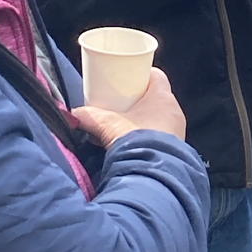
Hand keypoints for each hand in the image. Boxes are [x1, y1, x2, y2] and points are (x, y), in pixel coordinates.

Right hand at [71, 68, 186, 148]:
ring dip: (145, 121)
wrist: (152, 175)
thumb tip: (73, 115)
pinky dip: (150, 138)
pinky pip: (163, 137)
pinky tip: (135, 145)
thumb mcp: (106, 124)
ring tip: (126, 126)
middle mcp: (175, 112)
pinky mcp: (178, 151)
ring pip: (160, 119)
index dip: (141, 75)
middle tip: (122, 104)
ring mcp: (178, 132)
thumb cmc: (135, 141)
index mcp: (163, 97)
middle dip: (139, 101)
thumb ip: (88, 116)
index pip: (156, 76)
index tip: (127, 80)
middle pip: (157, 98)